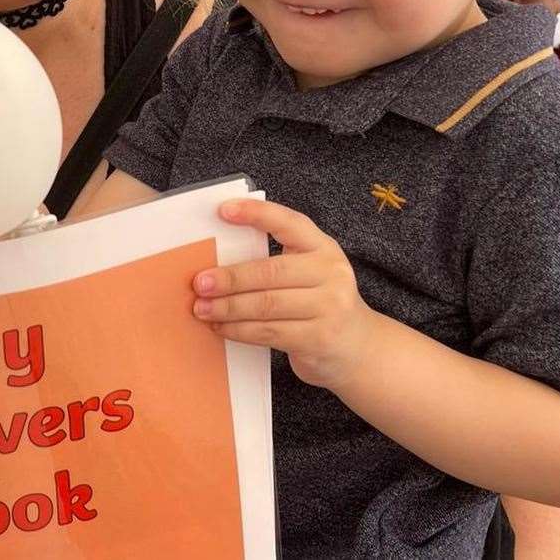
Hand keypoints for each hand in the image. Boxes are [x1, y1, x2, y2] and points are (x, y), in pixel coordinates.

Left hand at [191, 198, 377, 390]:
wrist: (360, 348)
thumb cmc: (320, 302)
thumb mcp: (309, 272)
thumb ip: (276, 260)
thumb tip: (217, 260)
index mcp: (323, 247)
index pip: (288, 222)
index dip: (256, 214)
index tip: (223, 210)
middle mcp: (330, 273)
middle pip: (270, 272)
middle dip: (230, 278)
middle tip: (200, 282)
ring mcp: (328, 307)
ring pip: (266, 305)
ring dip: (228, 308)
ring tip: (202, 308)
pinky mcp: (318, 338)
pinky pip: (269, 332)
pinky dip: (239, 330)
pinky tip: (221, 327)